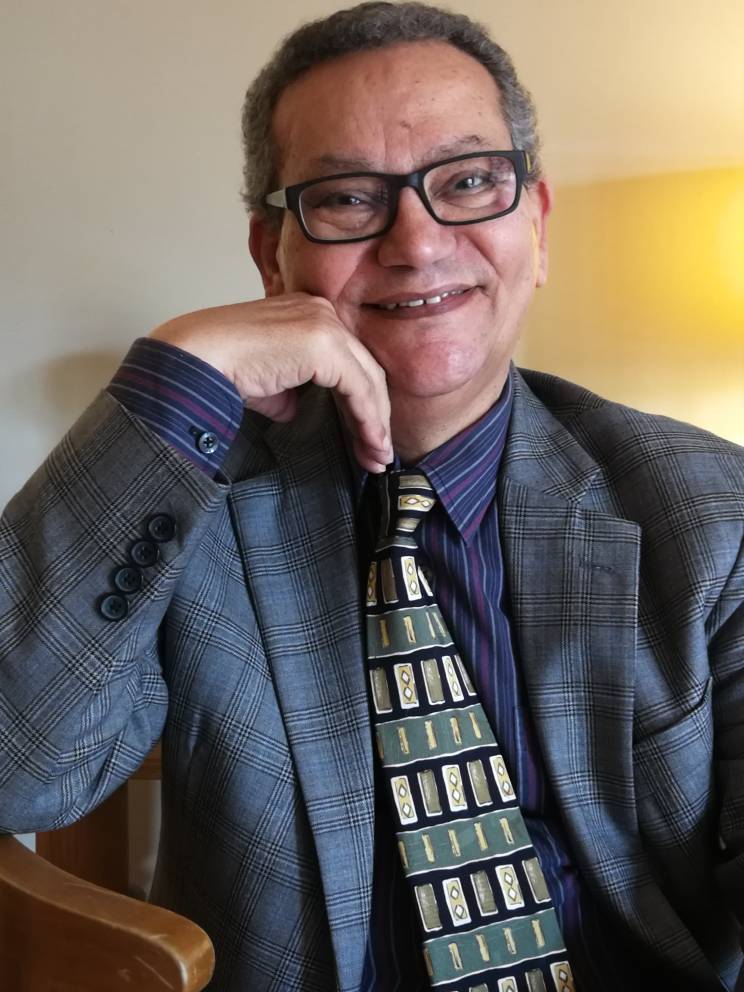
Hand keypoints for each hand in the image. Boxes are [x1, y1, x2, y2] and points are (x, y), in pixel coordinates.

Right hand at [149, 294, 392, 472]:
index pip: (349, 361)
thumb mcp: (268, 379)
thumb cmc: (220, 368)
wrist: (196, 360)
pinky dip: (367, 419)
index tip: (367, 436)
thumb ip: (290, 390)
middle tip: (378, 452)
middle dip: (375, 415)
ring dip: (375, 423)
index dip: (362, 401)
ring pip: (368, 379)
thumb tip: (295, 409)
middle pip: (365, 369)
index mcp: (309, 312)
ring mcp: (325, 324)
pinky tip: (369, 443)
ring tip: (376, 457)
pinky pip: (358, 388)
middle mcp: (321, 311)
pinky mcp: (324, 344)